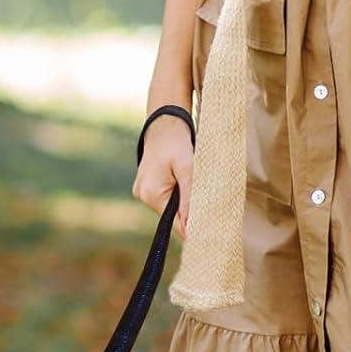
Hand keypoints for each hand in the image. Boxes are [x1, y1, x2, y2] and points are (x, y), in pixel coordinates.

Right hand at [132, 113, 193, 238]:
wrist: (164, 123)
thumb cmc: (176, 142)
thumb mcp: (187, 168)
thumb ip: (189, 198)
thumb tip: (191, 227)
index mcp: (151, 193)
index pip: (174, 223)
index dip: (191, 226)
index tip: (208, 228)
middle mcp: (142, 195)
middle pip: (171, 216)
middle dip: (188, 210)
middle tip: (205, 200)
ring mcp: (142, 191)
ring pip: (169, 207)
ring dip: (182, 200)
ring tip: (190, 183)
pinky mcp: (145, 186)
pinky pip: (165, 197)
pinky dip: (176, 193)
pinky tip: (181, 180)